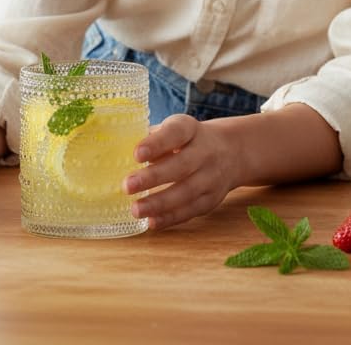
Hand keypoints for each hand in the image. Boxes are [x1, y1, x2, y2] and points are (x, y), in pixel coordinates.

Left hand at [122, 114, 240, 230]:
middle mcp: (205, 151)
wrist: (232, 152)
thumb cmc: (188, 140)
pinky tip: (151, 222)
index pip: (175, 133)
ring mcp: (211, 177)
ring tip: (135, 209)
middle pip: (181, 165)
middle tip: (127, 186)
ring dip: (159, 203)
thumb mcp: (175, 129)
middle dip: (153, 177)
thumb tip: (118, 153)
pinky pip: (191, 210)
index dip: (157, 143)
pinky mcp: (211, 199)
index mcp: (191, 129)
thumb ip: (153, 139)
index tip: (136, 154)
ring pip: (186, 192)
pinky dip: (170, 218)